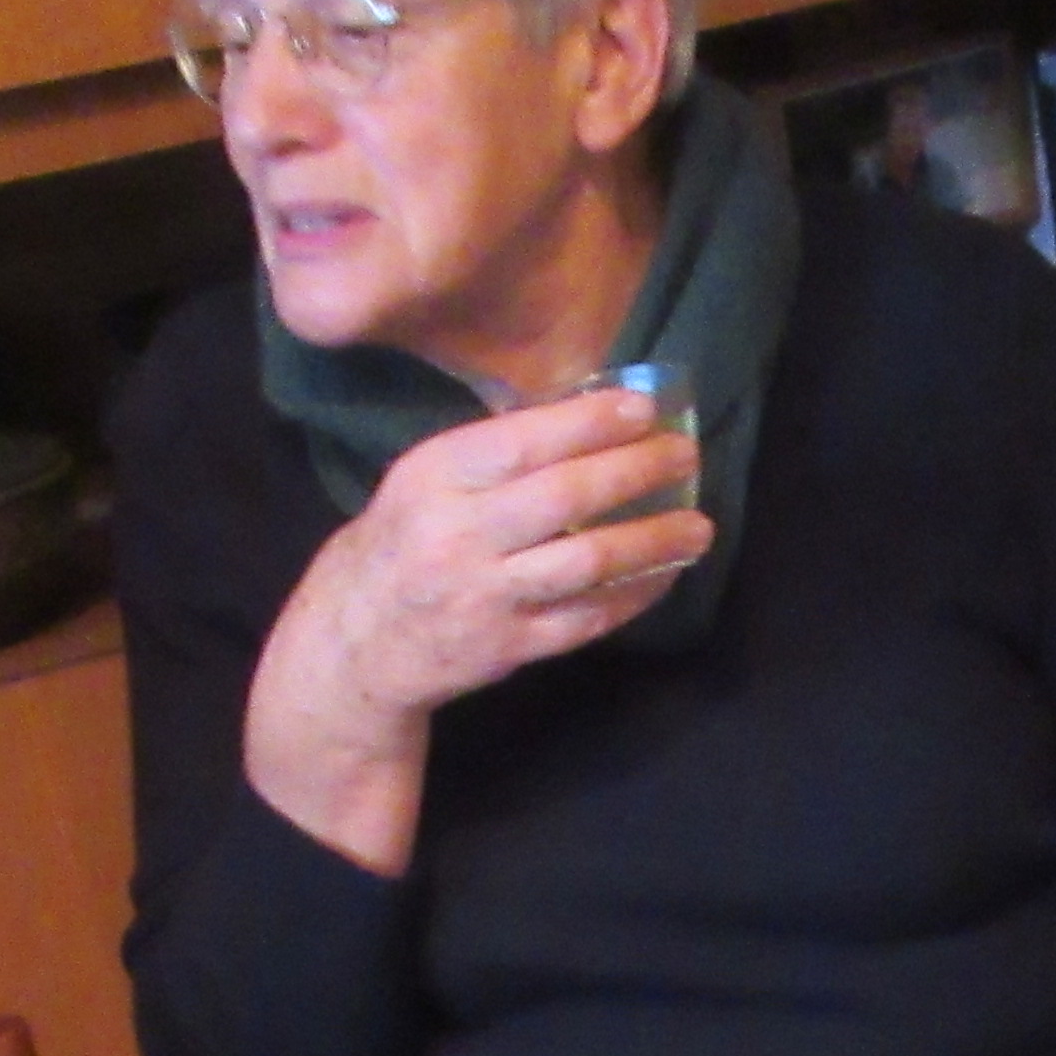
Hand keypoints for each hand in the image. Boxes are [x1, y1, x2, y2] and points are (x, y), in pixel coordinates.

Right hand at [241, 387, 707, 872]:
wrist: (356, 642)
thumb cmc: (405, 542)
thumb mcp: (425, 482)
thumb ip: (493, 451)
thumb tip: (591, 411)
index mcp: (433, 478)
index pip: (524, 440)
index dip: (591, 422)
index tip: (644, 408)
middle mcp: (457, 534)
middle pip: (566, 496)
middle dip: (636, 471)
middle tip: (686, 455)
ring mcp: (485, 595)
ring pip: (588, 562)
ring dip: (654, 540)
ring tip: (699, 524)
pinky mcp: (509, 647)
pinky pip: (588, 617)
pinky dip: (635, 593)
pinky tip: (665, 572)